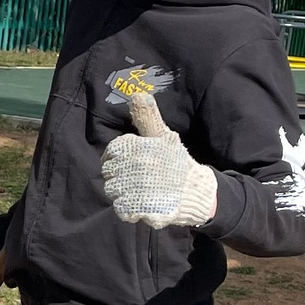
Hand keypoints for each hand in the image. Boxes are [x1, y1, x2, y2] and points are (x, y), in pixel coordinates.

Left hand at [99, 94, 216, 227]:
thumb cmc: (177, 162)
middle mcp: (135, 166)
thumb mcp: (163, 136)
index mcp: (139, 147)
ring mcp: (137, 188)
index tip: (125, 163)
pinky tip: (140, 205)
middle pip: (108, 172)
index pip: (112, 151)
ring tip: (139, 192)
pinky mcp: (141, 209)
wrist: (196, 191)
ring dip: (122, 193)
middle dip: (119, 176)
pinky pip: (121, 209)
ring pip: (112, 191)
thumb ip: (148, 118)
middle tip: (135, 179)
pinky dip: (128, 209)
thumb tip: (137, 95)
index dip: (115, 157)